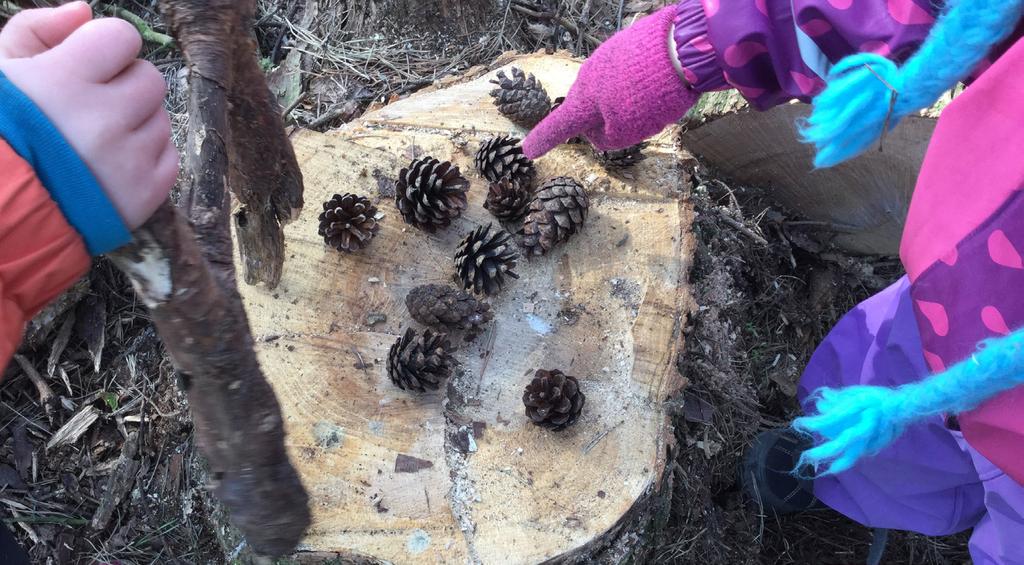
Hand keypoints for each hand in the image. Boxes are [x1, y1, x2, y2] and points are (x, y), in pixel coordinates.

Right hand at [0, 2, 176, 229]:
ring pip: (161, 119)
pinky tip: (113, 163)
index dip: (106, 47)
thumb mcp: (0, 72)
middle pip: (149, 79)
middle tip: (91, 105)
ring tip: (97, 140)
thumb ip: (36, 31)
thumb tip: (84, 11)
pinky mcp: (145, 195)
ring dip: (136, 123)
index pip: (122, 37)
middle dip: (124, 86)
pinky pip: (170, 158)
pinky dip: (147, 157)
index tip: (89, 64)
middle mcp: (104, 120)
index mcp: (64, 82)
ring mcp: (129, 161)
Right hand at [522, 6, 697, 158]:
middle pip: (587, 109)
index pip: (557, 127)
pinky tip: (657, 81)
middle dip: (603, 119)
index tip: (528, 152)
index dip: (543, 141)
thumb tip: (601, 128)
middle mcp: (586, 78)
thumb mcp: (628, 133)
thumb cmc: (651, 96)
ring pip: (606, 90)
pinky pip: (622, 72)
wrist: (680, 46)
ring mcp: (603, 58)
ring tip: (655, 99)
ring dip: (622, 100)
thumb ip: (607, 138)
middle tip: (638, 123)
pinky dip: (634, 83)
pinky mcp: (623, 44)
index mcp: (582, 104)